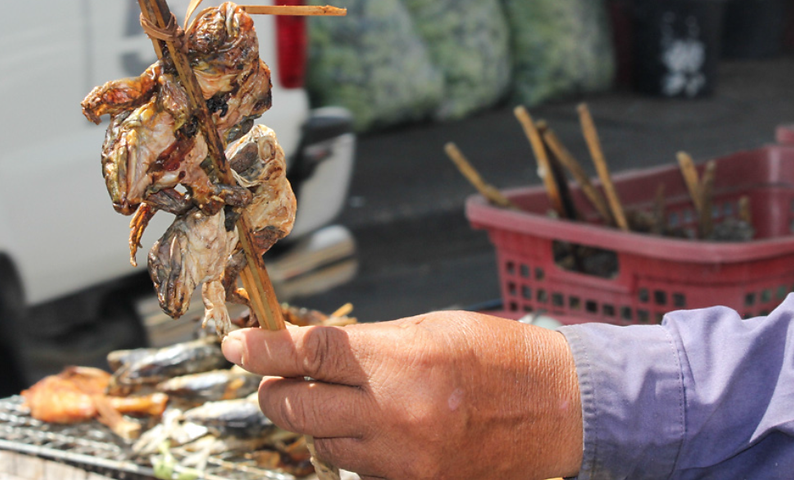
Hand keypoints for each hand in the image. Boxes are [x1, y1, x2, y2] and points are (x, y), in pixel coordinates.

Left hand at [221, 310, 582, 479]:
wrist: (558, 408)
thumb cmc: (497, 357)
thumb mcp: (427, 329)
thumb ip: (364, 344)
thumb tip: (307, 348)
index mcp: (400, 360)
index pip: (307, 355)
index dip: (261, 348)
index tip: (236, 343)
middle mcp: (395, 414)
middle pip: (295, 409)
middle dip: (276, 391)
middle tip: (278, 376)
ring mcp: (404, 460)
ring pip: (321, 445)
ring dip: (318, 423)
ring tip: (347, 403)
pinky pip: (358, 471)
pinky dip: (354, 449)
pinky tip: (380, 429)